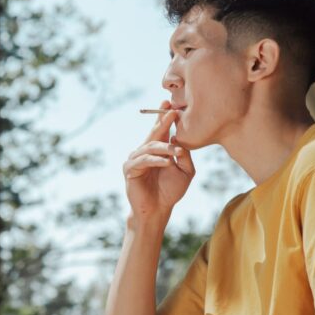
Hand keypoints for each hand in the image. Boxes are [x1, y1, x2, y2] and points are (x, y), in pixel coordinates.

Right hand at [123, 100, 194, 221]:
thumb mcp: (185, 172)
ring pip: (150, 147)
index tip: (171, 104)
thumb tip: (178, 140)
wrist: (158, 209)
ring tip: (178, 152)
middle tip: (172, 111)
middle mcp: (144, 151)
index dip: (164, 117)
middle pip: (154, 133)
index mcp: (157, 149)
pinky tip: (167, 163)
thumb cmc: (170, 191)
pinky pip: (143, 161)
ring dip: (165, 148)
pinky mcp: (130, 169)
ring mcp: (135, 159)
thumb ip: (184, 156)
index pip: (160, 130)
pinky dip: (156, 161)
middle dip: (163, 121)